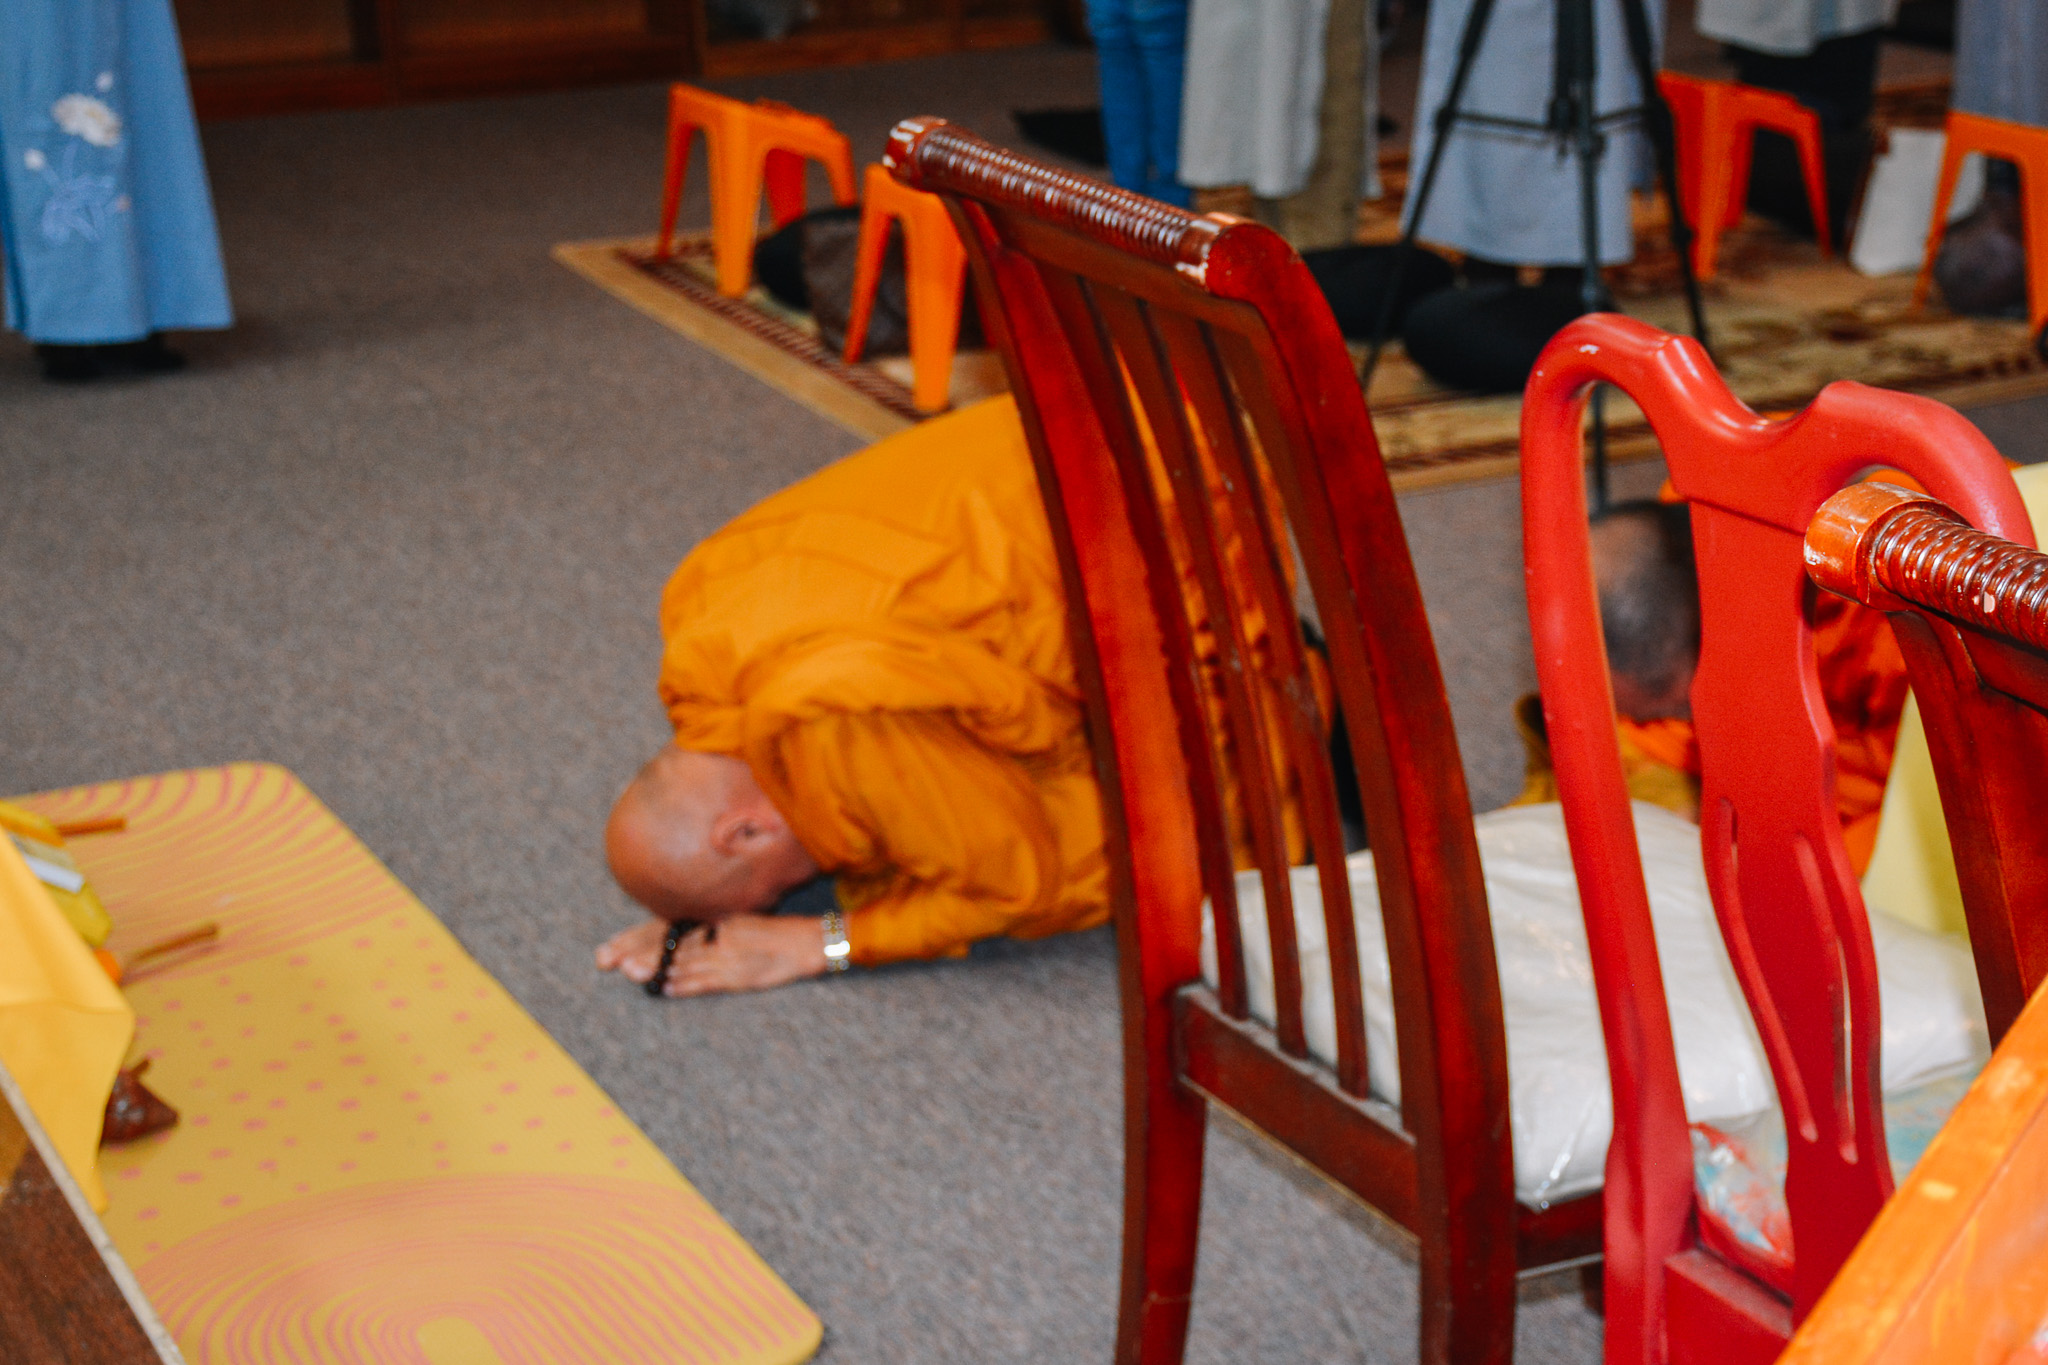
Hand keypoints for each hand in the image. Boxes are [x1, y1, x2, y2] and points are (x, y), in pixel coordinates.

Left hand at [595, 914, 829, 996]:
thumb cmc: (775, 934)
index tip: (610, 947)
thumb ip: (708, 932)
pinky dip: (688, 985)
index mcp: (713, 919)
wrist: (810, 941)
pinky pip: (710, 980)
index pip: (666, 926)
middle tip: (607, 961)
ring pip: (685, 960)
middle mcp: (716, 934)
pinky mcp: (741, 973)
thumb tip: (675, 945)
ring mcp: (728, 954)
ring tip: (630, 974)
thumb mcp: (738, 923)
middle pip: (669, 941)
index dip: (636, 937)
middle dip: (637, 951)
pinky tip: (669, 988)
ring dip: (656, 968)